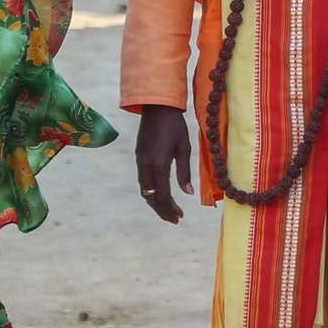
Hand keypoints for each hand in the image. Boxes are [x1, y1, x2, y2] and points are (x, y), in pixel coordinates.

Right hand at [136, 107, 193, 223]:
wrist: (156, 108)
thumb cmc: (175, 126)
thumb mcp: (184, 148)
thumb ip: (184, 172)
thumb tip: (188, 194)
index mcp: (158, 165)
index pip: (162, 194)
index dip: (171, 208)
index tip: (181, 216)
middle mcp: (145, 166)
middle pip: (150, 197)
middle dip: (162, 211)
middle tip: (175, 220)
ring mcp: (140, 162)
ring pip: (144, 190)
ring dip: (155, 203)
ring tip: (168, 211)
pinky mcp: (139, 158)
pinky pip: (142, 181)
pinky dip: (150, 192)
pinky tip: (160, 195)